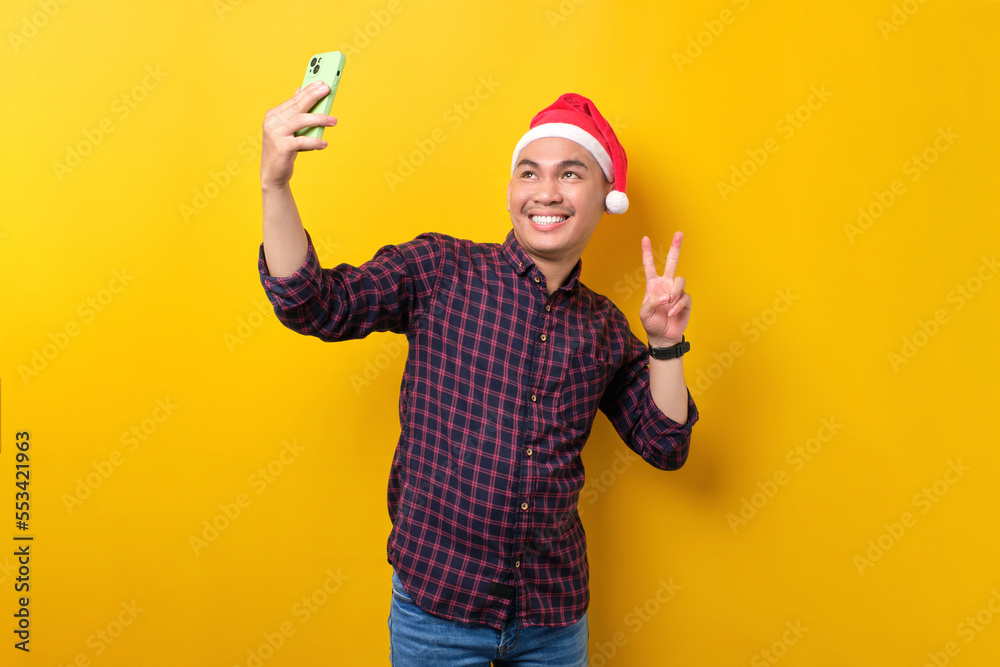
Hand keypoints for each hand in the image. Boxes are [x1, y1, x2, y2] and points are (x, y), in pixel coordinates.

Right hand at [260, 82, 337, 189]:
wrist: (273, 174)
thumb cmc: (284, 150)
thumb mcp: (288, 130)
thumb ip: (293, 112)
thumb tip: (300, 90)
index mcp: (273, 115)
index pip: (294, 100)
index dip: (308, 91)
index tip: (321, 83)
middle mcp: (272, 122)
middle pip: (297, 106)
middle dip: (313, 96)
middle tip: (327, 90)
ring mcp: (276, 134)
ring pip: (300, 120)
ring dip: (319, 119)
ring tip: (334, 120)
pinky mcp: (282, 148)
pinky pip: (302, 141)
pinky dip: (315, 141)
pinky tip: (324, 143)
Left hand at [638, 232, 690, 346]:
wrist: (663, 336)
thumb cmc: (652, 323)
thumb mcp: (644, 313)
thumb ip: (652, 302)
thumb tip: (666, 295)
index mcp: (653, 284)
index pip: (650, 265)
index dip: (647, 252)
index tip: (645, 238)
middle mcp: (666, 284)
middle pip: (672, 262)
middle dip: (676, 247)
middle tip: (679, 233)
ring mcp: (677, 292)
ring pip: (680, 281)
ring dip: (674, 292)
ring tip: (668, 304)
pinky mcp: (686, 300)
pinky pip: (684, 297)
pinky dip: (676, 306)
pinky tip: (671, 313)